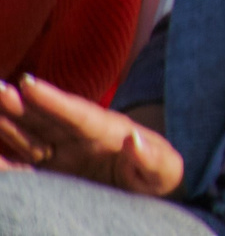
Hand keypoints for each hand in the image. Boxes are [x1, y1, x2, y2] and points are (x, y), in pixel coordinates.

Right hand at [0, 76, 182, 195]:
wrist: (150, 185)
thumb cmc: (160, 173)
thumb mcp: (166, 169)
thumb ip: (152, 158)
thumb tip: (134, 140)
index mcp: (107, 130)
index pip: (77, 113)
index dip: (52, 99)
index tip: (28, 82)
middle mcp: (79, 137)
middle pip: (45, 118)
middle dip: (18, 103)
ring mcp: (63, 152)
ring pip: (29, 133)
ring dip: (7, 120)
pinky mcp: (52, 171)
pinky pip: (23, 163)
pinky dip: (6, 158)